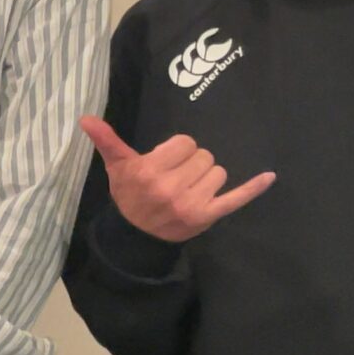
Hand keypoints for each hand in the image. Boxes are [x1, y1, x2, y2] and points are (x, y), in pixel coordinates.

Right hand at [80, 116, 273, 242]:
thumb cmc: (129, 195)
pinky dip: (253, 188)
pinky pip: (236, 198)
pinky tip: (268, 177)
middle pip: (204, 156)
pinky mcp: (207, 216)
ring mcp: (191, 203)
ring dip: (207, 178)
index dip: (178, 151)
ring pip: (218, 172)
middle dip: (192, 164)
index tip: (166, 163)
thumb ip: (107, 141)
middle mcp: (170, 187)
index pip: (185, 143)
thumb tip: (85, 118)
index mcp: (149, 171)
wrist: (137, 236)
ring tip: (189, 189)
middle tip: (176, 178)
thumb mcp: (117, 168)